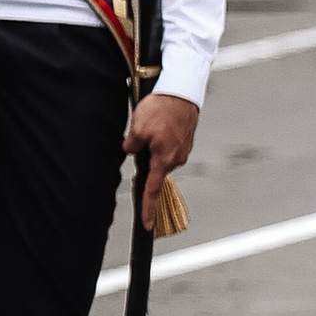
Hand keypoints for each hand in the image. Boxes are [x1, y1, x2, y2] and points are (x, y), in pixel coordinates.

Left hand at [126, 90, 197, 210]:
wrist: (182, 90)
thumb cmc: (161, 109)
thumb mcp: (137, 128)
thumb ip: (131, 146)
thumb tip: (130, 151)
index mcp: (164, 159)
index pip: (152, 190)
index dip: (148, 208)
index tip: (147, 225)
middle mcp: (176, 158)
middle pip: (154, 168)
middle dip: (145, 159)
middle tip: (139, 136)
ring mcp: (182, 149)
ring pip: (160, 154)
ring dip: (152, 145)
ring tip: (148, 123)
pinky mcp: (184, 139)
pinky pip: (167, 144)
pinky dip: (159, 137)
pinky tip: (157, 123)